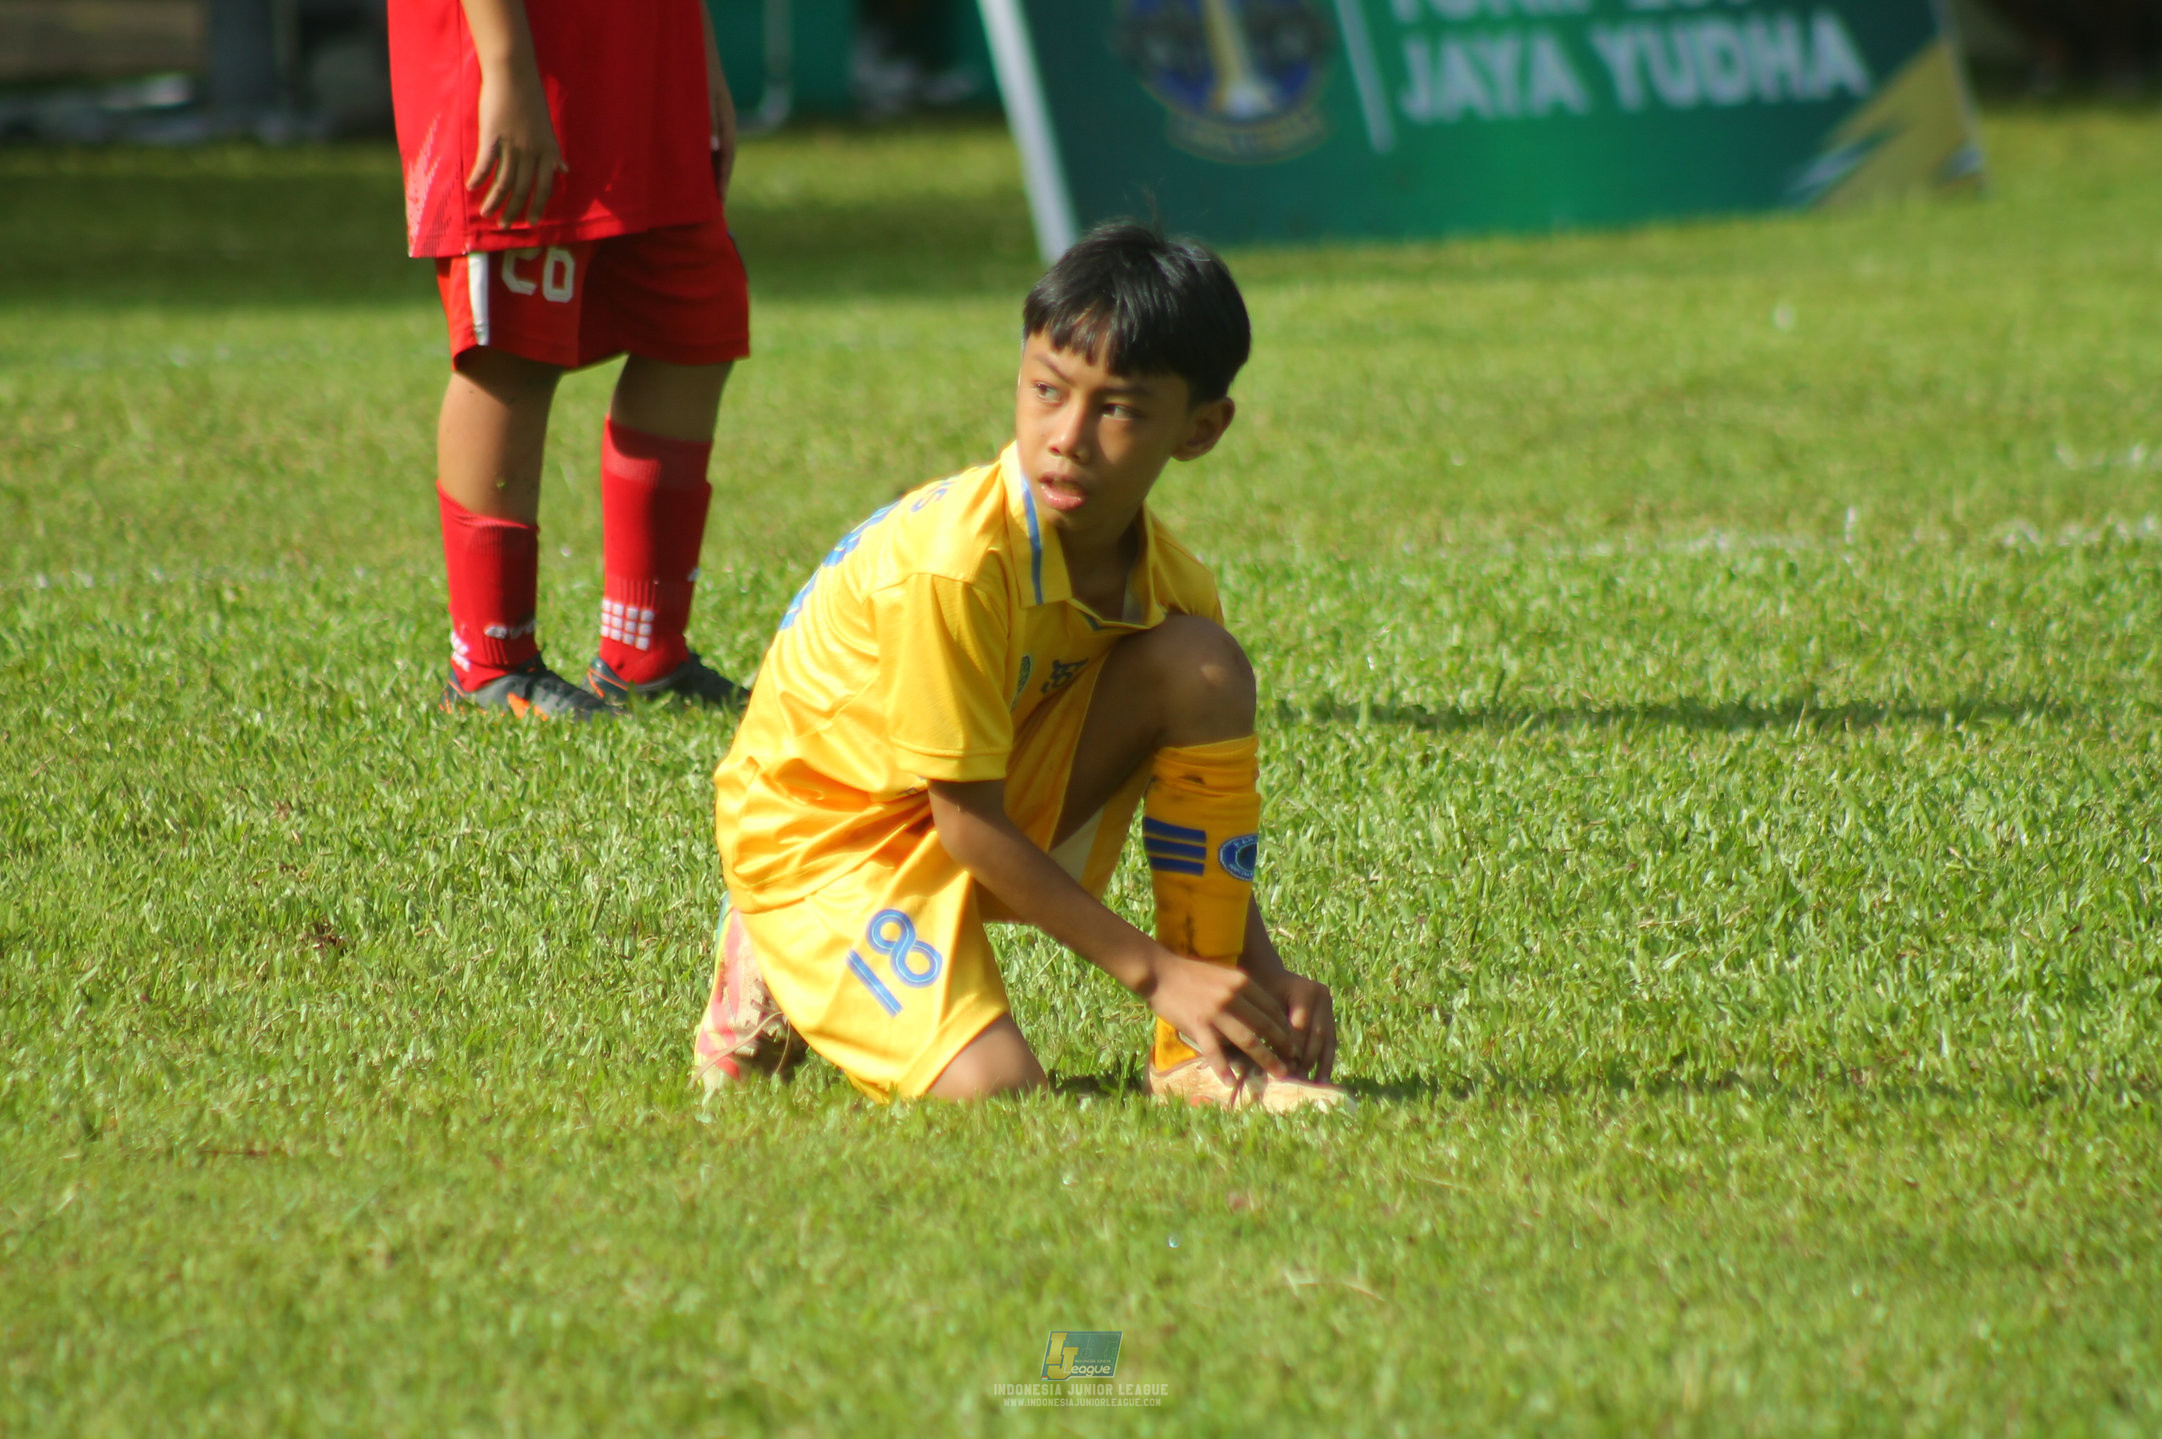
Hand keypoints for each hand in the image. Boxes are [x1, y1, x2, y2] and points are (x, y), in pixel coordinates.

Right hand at [467, 60, 563, 226]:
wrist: (514, 75)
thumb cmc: (530, 100)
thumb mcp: (549, 129)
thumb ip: (553, 152)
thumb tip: (565, 169)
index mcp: (547, 151)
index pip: (545, 187)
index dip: (539, 207)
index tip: (533, 224)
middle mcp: (532, 153)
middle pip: (524, 190)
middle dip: (514, 211)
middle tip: (505, 226)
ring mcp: (513, 146)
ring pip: (505, 182)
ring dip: (495, 201)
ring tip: (487, 215)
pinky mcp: (493, 136)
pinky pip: (486, 164)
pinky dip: (480, 178)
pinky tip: (473, 189)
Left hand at [702, 6, 736, 201]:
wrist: (691, 34)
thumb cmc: (691, 63)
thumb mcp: (699, 94)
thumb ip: (706, 120)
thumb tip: (714, 150)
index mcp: (726, 118)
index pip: (728, 157)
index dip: (723, 181)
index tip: (719, 203)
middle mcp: (722, 118)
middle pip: (722, 156)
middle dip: (716, 179)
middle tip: (709, 205)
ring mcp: (713, 113)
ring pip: (712, 147)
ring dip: (706, 167)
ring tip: (698, 190)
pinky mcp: (701, 108)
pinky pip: (702, 136)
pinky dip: (697, 152)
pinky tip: (686, 160)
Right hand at [1143, 951, 1300, 1082]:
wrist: (1159, 970)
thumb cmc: (1190, 972)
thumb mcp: (1222, 975)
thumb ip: (1240, 991)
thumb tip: (1258, 1011)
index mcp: (1241, 982)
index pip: (1272, 1007)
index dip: (1286, 1026)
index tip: (1294, 1041)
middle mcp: (1233, 997)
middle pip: (1266, 1025)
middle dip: (1284, 1046)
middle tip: (1296, 1061)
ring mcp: (1216, 1012)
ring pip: (1249, 1040)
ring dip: (1267, 1059)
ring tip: (1280, 1073)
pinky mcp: (1198, 1025)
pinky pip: (1215, 1051)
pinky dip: (1224, 1067)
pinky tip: (1231, 1081)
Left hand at [1253, 967, 1335, 1080]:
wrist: (1268, 974)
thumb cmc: (1257, 993)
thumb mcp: (1260, 1006)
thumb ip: (1265, 1029)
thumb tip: (1264, 1061)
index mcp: (1305, 990)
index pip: (1299, 1026)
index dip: (1293, 1049)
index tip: (1285, 1070)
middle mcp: (1322, 995)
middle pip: (1317, 1034)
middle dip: (1307, 1059)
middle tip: (1297, 1080)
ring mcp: (1329, 1005)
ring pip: (1328, 1039)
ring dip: (1321, 1064)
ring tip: (1315, 1085)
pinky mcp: (1331, 1016)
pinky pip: (1330, 1041)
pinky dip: (1325, 1060)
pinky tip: (1321, 1079)